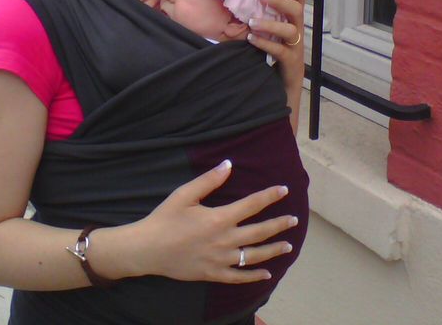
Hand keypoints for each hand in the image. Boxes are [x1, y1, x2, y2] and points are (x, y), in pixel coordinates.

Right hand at [133, 160, 297, 283]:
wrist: (148, 249)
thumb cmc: (165, 218)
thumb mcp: (184, 194)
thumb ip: (209, 180)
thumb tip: (228, 165)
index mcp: (219, 218)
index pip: (252, 205)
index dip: (270, 196)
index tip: (284, 190)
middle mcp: (225, 240)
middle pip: (259, 232)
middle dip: (279, 224)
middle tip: (294, 220)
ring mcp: (221, 259)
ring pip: (254, 256)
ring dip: (273, 250)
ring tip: (287, 245)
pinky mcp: (213, 274)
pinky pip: (239, 277)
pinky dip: (254, 276)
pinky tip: (266, 274)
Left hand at [247, 0, 306, 131]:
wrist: (281, 91)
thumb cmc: (272, 59)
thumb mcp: (269, 35)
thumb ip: (262, 19)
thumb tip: (240, 0)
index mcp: (293, 23)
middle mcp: (297, 33)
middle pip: (297, 11)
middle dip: (280, 0)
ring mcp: (296, 49)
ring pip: (290, 31)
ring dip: (270, 23)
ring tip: (252, 21)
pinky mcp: (290, 64)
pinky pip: (280, 51)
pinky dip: (266, 43)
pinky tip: (251, 39)